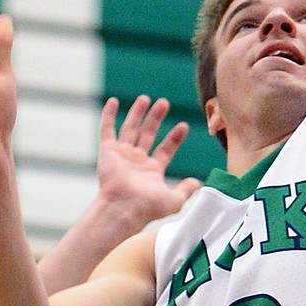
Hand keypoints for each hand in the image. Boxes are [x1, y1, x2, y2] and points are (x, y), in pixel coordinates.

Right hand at [96, 95, 199, 225]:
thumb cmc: (148, 207)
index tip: (183, 125)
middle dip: (156, 118)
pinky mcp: (108, 151)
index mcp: (151, 171)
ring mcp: (121, 155)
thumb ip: (186, 189)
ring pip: (130, 128)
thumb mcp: (174, 200)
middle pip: (147, 134)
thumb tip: (198, 183)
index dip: (174, 138)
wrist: (124, 207)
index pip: (165, 149)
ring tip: (146, 98)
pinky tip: (114, 101)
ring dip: (138, 113)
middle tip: (164, 103)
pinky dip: (109, 115)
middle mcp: (136, 161)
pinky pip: (107, 129)